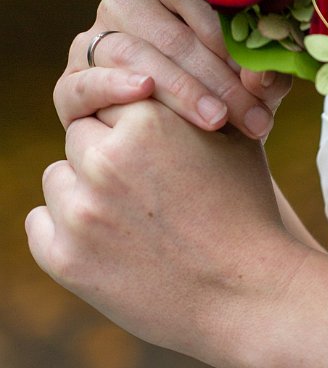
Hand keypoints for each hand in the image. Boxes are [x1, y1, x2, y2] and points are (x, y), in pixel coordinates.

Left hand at [28, 98, 306, 367]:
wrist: (249, 294)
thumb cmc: (246, 210)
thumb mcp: (232, 137)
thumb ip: (188, 99)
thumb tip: (156, 74)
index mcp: (148, 120)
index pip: (110, 100)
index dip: (133, 125)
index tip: (154, 149)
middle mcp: (107, 160)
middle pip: (80, 136)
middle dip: (106, 154)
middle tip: (145, 186)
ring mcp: (82, 211)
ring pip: (57, 177)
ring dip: (83, 190)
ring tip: (132, 218)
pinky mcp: (65, 258)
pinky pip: (38, 223)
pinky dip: (64, 231)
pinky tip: (107, 242)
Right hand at [56, 0, 291, 143]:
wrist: (177, 153)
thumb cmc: (223, 104)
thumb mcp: (254, 88)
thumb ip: (266, 77)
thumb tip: (261, 74)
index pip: (206, 6)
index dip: (239, 43)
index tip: (266, 78)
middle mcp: (125, 6)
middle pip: (175, 38)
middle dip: (219, 81)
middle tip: (254, 117)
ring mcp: (92, 41)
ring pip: (135, 55)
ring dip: (181, 90)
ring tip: (216, 119)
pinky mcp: (70, 81)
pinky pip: (86, 81)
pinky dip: (114, 85)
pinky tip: (143, 90)